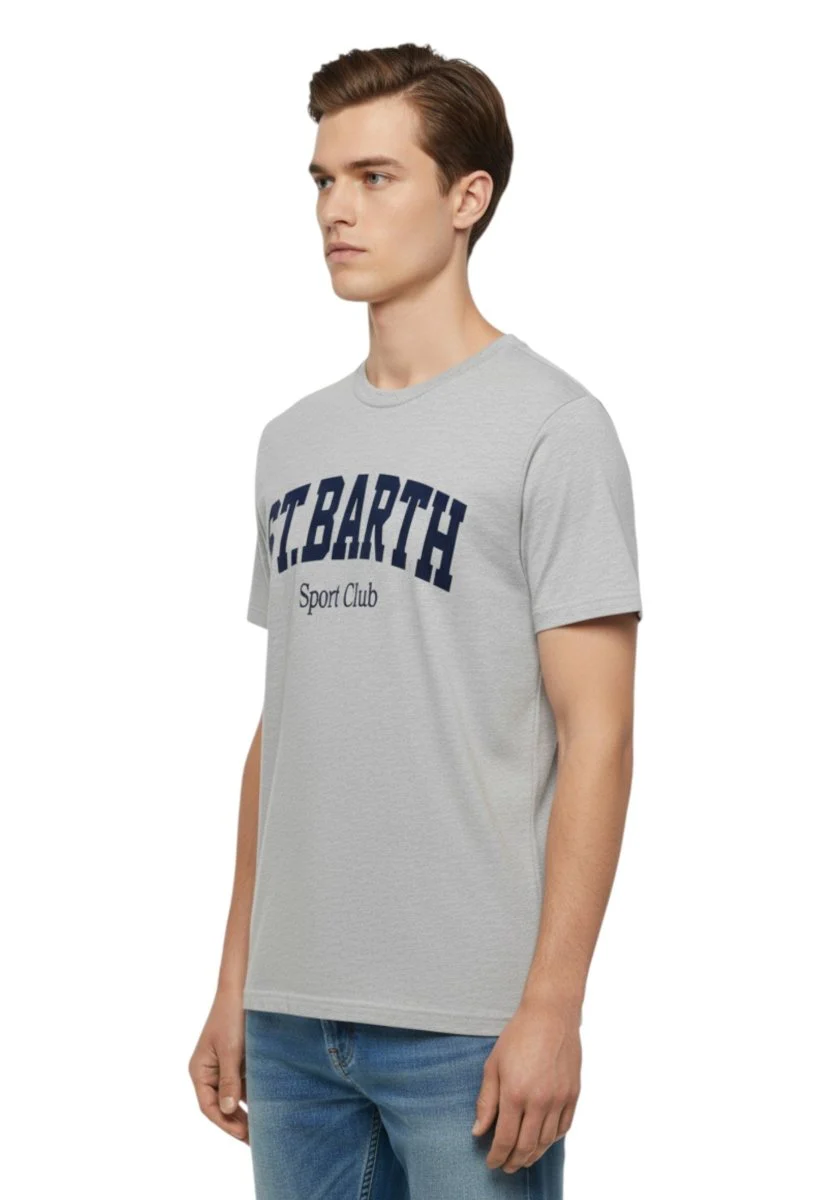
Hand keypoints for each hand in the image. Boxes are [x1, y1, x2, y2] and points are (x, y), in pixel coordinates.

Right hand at [188, 989, 248, 1143]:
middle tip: (256, 1140)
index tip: (243, 1135)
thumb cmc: (231, 1017)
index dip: (225, 1123)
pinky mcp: (237, 1061)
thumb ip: (229, 1081)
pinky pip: (242, 1084)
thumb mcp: (230, 1051)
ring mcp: (223, 1067)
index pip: (209, 1106)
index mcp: (199, 1070)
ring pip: (233, 1096)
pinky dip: (252, 1095)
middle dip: (237, 1122)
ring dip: (245, 1111)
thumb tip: (228, 1110)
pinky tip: (265, 1106)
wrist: (243, 989)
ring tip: (262, 1129)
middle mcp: (209, 1071)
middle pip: (221, 1105)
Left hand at [471, 998, 580, 1172]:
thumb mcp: (493, 1065)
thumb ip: (486, 1101)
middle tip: (506, 1167)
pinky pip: (564, 1128)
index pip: (504, 1139)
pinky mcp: (573, 1095)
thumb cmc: (518, 1036)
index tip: (491, 1163)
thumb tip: (478, 1131)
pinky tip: (543, 1140)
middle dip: (514, 1161)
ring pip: (546, 1141)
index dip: (497, 1156)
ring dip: (533, 1155)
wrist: (551, 1015)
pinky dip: (552, 1140)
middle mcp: (539, 1101)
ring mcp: (559, 1099)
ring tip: (523, 1158)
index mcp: (515, 1093)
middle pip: (526, 1146)